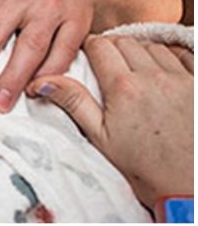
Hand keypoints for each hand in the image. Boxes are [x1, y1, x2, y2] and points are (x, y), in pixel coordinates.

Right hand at [28, 35, 193, 205]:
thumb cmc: (142, 165)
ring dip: (140, 51)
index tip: (86, 55)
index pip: (101, 46)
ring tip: (133, 70)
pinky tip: (162, 71)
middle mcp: (153, 76)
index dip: (90, 47)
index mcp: (123, 87)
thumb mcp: (99, 136)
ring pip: (154, 47)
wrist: (186, 183)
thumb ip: (73, 102)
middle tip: (106, 63)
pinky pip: (183, 56)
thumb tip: (41, 81)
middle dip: (113, 47)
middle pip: (126, 42)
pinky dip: (170, 56)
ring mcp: (181, 78)